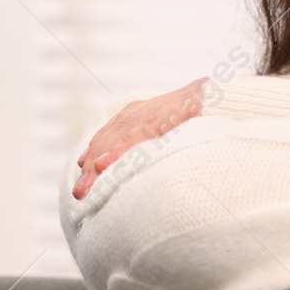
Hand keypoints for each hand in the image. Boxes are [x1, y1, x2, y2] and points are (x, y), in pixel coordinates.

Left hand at [72, 78, 207, 199]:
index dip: (91, 153)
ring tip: (85, 186)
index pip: (105, 136)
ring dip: (97, 166)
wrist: (211, 95)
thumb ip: (143, 138)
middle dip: (90, 169)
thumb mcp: (161, 124)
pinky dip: (117, 152)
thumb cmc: (189, 113)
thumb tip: (126, 163)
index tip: (82, 170)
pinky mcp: (159, 121)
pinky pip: (134, 139)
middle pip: (105, 143)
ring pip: (114, 143)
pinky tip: (104, 164)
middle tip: (78, 194)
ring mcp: (146, 116)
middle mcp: (134, 113)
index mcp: (133, 113)